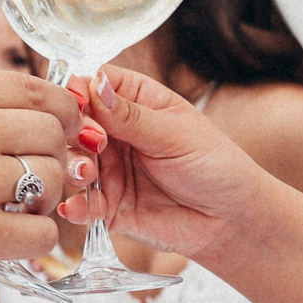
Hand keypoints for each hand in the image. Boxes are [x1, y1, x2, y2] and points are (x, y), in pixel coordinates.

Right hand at [0, 70, 89, 290]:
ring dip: (43, 197)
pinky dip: (34, 238)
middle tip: (29, 176)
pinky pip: (43, 233)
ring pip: (55, 179)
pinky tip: (9, 236)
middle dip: (51, 156)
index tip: (61, 129)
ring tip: (12, 207)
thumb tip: (38, 113)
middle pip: (53, 134)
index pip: (39, 91)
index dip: (62, 112)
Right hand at [60, 66, 274, 260]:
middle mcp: (114, 133)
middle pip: (73, 124)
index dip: (79, 92)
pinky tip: (76, 208)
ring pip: (72, 163)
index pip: (92, 85)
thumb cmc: (214, 164)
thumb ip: (130, 116)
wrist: (230, 218)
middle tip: (92, 143)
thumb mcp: (174, 134)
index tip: (77, 104)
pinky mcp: (108, 207)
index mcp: (134, 102)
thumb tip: (93, 85)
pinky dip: (74, 207)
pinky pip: (82, 205)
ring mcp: (109, 170)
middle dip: (73, 132)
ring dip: (72, 167)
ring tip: (87, 174)